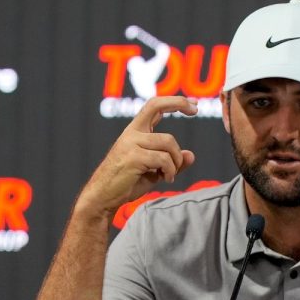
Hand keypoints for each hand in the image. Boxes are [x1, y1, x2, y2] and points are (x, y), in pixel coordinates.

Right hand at [76, 96, 197, 217]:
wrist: (103, 197)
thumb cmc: (127, 183)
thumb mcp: (154, 171)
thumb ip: (172, 162)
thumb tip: (191, 155)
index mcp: (135, 132)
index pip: (153, 106)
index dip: (173, 102)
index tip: (193, 104)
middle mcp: (132, 133)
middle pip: (156, 108)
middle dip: (177, 103)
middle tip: (195, 110)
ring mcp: (131, 144)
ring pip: (168, 142)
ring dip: (176, 159)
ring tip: (171, 173)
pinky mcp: (133, 157)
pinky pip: (163, 159)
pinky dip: (171, 170)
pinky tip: (166, 178)